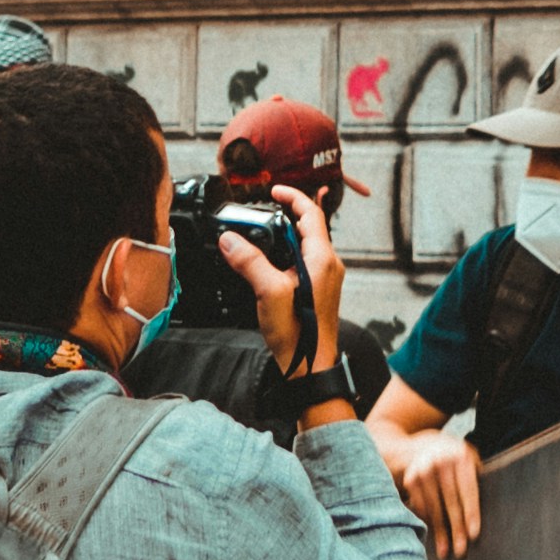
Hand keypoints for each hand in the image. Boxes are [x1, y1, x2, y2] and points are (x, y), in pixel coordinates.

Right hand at [222, 183, 340, 375]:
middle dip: (284, 216)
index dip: (292, 197)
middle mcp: (329, 265)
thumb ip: (250, 263)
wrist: (311, 368)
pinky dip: (286, 255)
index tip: (274, 190)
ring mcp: (326, 279)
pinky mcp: (319, 292)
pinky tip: (267, 266)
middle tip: (260, 214)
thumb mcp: (269, 293)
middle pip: (308, 227)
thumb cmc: (299, 335)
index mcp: (322, 259)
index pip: (311, 213)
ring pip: (305, 245)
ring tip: (259, 237)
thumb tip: (230, 240)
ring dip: (283, 237)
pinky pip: (304, 262)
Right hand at [386, 422, 485, 554]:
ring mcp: (424, 470)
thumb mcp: (468, 458)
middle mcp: (442, 461)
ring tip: (445, 552)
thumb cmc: (454, 458)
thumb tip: (493, 508)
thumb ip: (476, 476)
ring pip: (434, 509)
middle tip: (461, 552)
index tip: (473, 535)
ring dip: (440, 533)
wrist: (421, 445)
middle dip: (456, 529)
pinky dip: (428, 523)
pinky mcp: (411, 480)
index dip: (471, 513)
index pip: (468, 490)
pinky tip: (433, 537)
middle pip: (451, 502)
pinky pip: (421, 508)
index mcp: (461, 456)